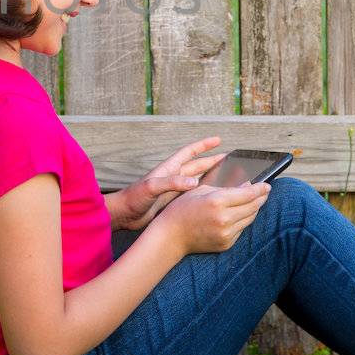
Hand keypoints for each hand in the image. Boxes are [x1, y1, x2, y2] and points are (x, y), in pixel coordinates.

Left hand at [109, 136, 227, 230]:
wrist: (124, 215)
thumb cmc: (133, 198)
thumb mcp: (151, 187)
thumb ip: (171, 183)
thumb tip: (194, 182)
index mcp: (169, 168)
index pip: (189, 152)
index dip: (203, 145)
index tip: (217, 140)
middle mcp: (173, 177)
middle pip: (197, 165)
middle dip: (213, 161)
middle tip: (230, 159)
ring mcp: (174, 189)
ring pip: (198, 180)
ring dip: (211, 177)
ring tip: (228, 176)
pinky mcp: (174, 202)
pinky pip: (193, 194)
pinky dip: (204, 193)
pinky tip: (214, 197)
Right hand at [153, 182, 270, 255]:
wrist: (171, 236)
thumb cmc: (182, 209)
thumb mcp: (201, 190)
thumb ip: (225, 187)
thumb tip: (246, 185)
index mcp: (217, 201)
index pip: (248, 194)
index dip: (260, 189)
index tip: (267, 185)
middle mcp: (224, 218)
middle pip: (253, 206)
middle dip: (260, 198)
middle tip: (264, 191)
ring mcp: (226, 233)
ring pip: (250, 219)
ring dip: (254, 209)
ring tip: (253, 201)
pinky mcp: (226, 244)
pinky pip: (241, 229)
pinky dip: (242, 220)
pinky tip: (239, 214)